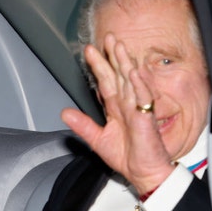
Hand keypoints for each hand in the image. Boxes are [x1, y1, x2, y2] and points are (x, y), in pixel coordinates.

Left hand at [61, 34, 173, 194]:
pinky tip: (134, 72)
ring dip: (125, 63)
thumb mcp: (98, 140)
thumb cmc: (128, 157)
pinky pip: (143, 98)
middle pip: (119, 75)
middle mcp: (128, 105)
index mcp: (116, 108)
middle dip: (113, 56)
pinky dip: (139, 85)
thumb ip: (83, 125)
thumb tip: (64, 112)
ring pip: (131, 81)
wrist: (143, 173)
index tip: (89, 51)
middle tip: (106, 37)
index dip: (98, 66)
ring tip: (119, 46)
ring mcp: (138, 109)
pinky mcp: (147, 118)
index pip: (106, 82)